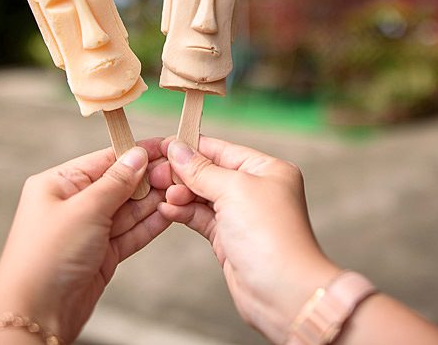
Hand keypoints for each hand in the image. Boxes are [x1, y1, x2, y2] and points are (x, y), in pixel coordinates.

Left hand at [0, 138, 171, 343]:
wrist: (36, 315)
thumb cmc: (46, 258)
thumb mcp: (84, 210)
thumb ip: (115, 182)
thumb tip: (137, 156)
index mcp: (57, 184)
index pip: (104, 160)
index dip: (135, 154)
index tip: (164, 147)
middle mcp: (72, 205)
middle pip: (118, 184)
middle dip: (148, 178)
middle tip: (179, 171)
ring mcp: (88, 231)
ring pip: (127, 210)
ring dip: (153, 201)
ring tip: (182, 189)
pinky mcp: (101, 255)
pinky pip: (130, 233)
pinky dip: (149, 224)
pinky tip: (170, 213)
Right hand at [158, 136, 341, 342]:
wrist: (282, 292)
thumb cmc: (270, 236)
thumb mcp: (234, 190)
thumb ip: (201, 170)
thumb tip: (177, 148)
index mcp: (267, 169)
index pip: (222, 149)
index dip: (191, 147)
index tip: (162, 145)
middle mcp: (256, 189)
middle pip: (210, 172)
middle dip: (182, 173)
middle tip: (155, 174)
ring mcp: (242, 215)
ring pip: (202, 195)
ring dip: (180, 193)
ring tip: (160, 194)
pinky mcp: (229, 238)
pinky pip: (201, 217)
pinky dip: (183, 212)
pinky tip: (166, 208)